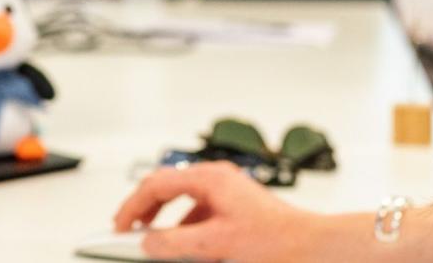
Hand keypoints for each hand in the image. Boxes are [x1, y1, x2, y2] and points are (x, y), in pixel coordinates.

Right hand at [111, 161, 332, 262]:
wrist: (313, 247)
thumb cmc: (277, 239)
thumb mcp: (216, 244)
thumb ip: (177, 243)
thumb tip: (149, 243)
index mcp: (210, 179)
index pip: (157, 184)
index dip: (133, 206)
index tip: (119, 226)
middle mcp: (218, 180)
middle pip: (168, 189)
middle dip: (146, 213)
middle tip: (129, 233)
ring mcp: (228, 194)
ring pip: (184, 205)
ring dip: (168, 227)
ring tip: (159, 247)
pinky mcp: (235, 209)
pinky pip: (202, 217)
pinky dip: (189, 233)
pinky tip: (190, 254)